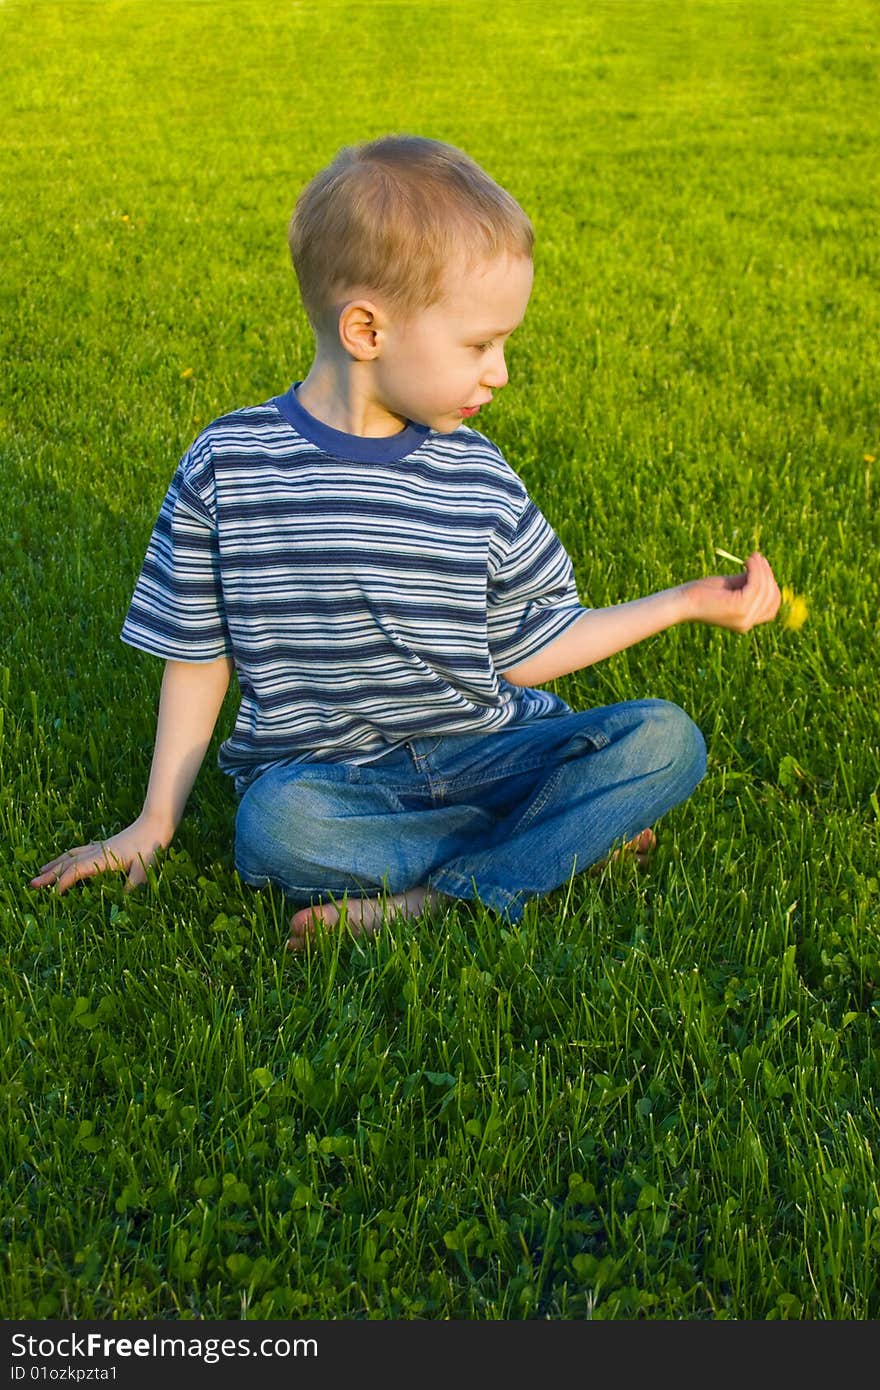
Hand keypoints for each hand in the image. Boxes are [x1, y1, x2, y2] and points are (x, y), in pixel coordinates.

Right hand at [29, 814, 171, 894]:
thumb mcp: (144, 869)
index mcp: (102, 858)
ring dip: (54, 864)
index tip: (54, 894)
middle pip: (67, 863)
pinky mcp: (103, 845)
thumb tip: (124, 900)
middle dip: (49, 875)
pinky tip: (65, 859)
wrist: (154, 825)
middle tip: (32, 884)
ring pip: (70, 856)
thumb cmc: (150, 847)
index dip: (64, 882)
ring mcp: (98, 848)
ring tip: (40, 871)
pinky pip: (78, 851)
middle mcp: (96, 852)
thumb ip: (134, 883)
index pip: (76, 871)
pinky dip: (67, 857)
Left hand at [682, 551, 780, 632]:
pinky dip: (755, 570)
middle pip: (771, 598)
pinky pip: (756, 585)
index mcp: (745, 622)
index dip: (771, 586)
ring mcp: (744, 618)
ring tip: (752, 557)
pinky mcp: (739, 607)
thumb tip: (764, 569)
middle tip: (757, 558)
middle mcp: (747, 624)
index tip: (762, 567)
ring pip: (765, 589)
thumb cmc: (701, 593)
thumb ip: (748, 582)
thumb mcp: (730, 587)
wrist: (681, 602)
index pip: (771, 607)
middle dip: (767, 575)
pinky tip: (748, 560)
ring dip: (761, 570)